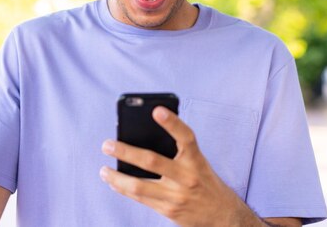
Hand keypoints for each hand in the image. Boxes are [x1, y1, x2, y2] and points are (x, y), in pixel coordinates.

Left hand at [100, 106, 244, 226]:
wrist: (223, 216)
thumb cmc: (203, 181)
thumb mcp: (197, 163)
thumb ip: (176, 151)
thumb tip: (141, 137)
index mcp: (196, 160)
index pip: (186, 137)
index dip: (172, 122)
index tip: (156, 110)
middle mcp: (187, 177)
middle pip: (152, 161)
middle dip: (126, 152)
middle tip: (107, 144)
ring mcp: (176, 196)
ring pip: (139, 186)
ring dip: (116, 177)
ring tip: (103, 170)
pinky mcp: (168, 210)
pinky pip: (140, 199)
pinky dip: (123, 189)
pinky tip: (114, 182)